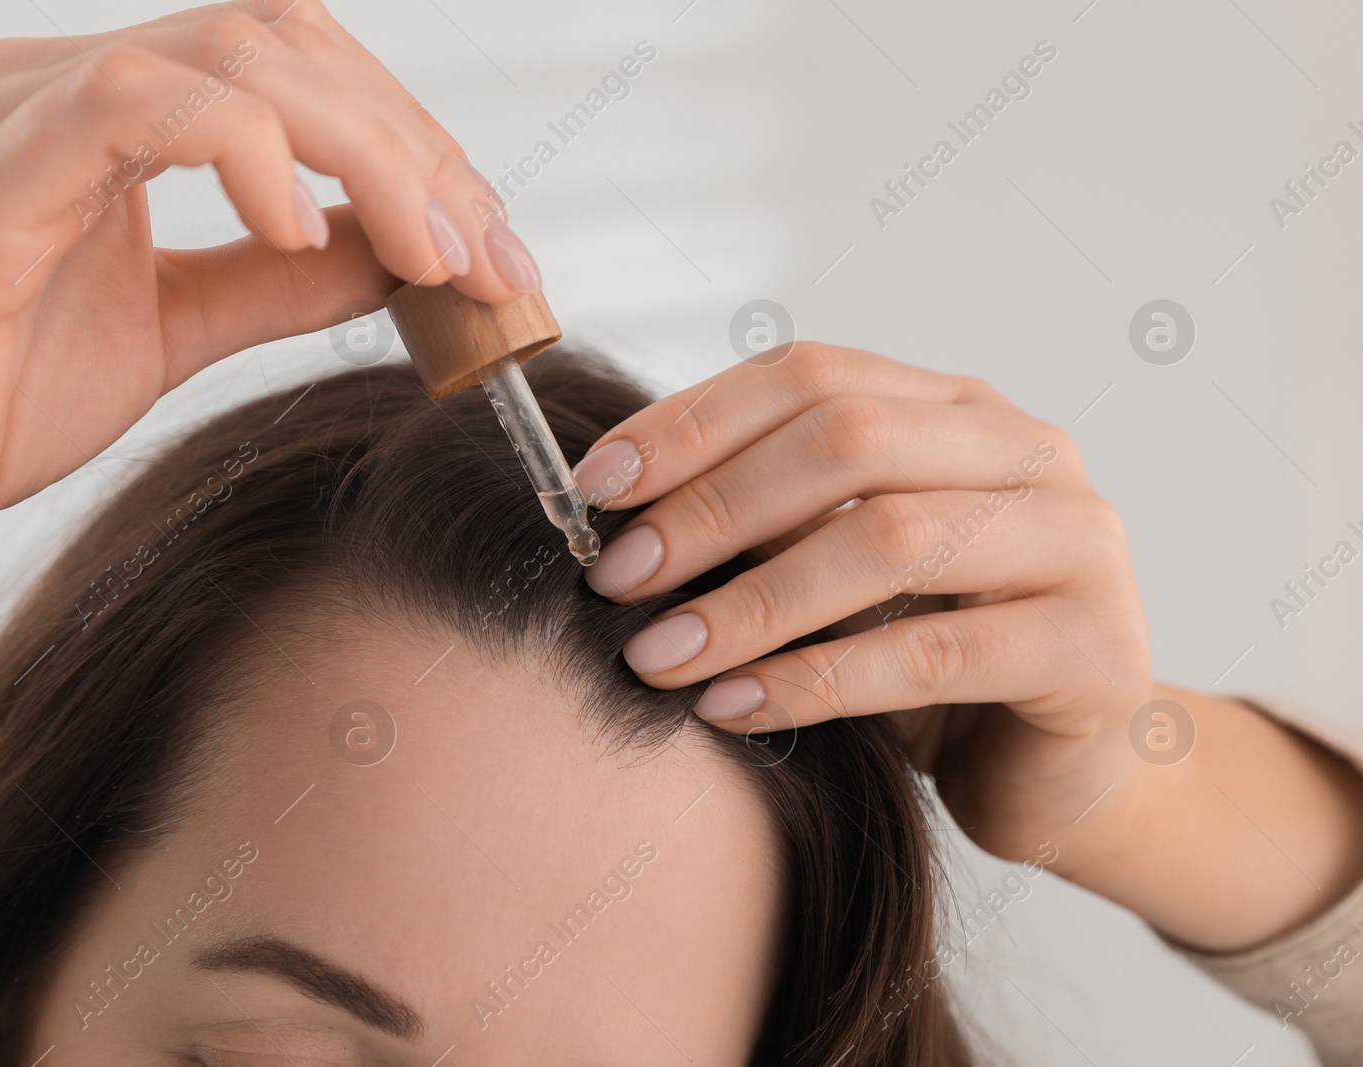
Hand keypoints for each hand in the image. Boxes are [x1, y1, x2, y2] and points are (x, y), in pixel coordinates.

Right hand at [0, 0, 533, 635]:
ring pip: (240, 57)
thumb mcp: (175, 328)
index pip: (296, 70)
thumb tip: (397, 253)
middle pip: (288, 41)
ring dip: (368, 153)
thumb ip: (279, 279)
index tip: (491, 246)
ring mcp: (23, 115)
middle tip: (492, 254)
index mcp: (108, 116)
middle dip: (415, 146)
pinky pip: (143, 108)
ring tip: (433, 253)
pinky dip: (251, 156)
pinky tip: (301, 233)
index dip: (410, 145)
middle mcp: (64, 86)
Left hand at [575, 343, 1362, 951]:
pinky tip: (734, 709)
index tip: (595, 485)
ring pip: (887, 541)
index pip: (812, 374)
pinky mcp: (1095, 649)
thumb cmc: (927, 659)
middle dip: (711, 509)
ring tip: (657, 654)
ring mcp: (1076, 543)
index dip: (694, 421)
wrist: (1053, 771)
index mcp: (958, 409)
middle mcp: (1028, 453)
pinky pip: (931, 655)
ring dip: (751, 603)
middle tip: (615, 579)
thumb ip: (770, 522)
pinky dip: (814, 681)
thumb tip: (619, 511)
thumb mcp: (840, 572)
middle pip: (846, 439)